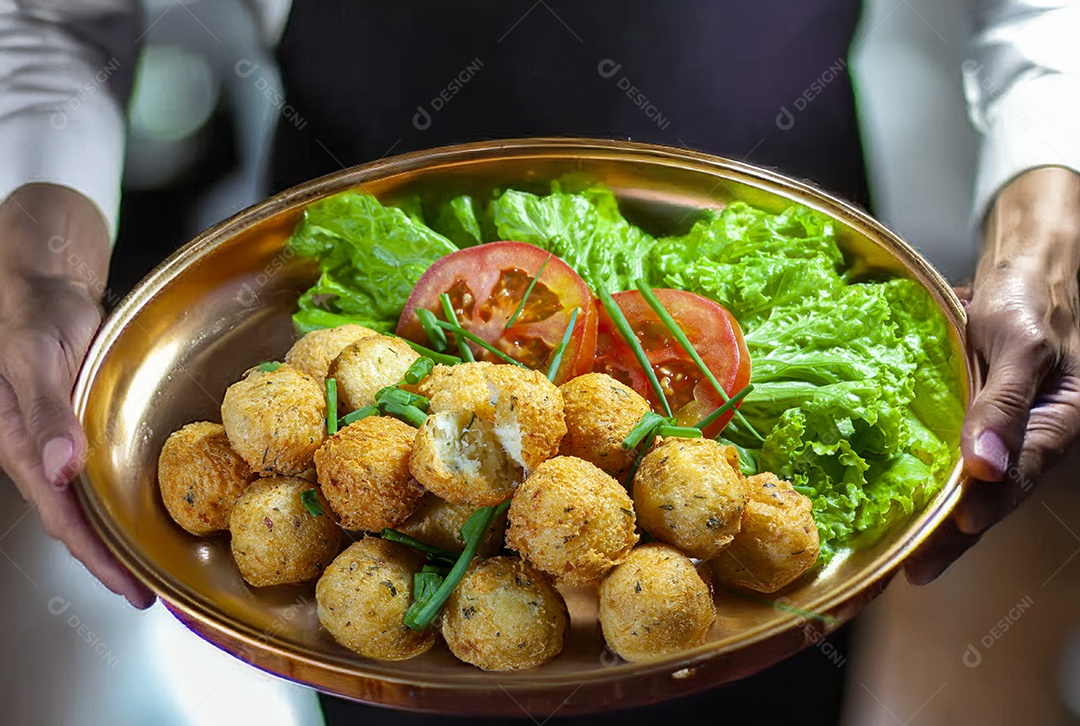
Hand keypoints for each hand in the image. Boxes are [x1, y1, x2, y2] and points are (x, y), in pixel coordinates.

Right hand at [0, 183, 152, 606]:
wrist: (45, 286)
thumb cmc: (32, 316)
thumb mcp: (34, 357)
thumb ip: (45, 412)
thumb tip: (60, 468)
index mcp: (24, 447)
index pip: (62, 519)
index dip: (97, 557)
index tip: (131, 588)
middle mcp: (44, 454)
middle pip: (79, 523)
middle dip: (112, 561)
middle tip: (152, 591)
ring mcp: (65, 444)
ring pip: (92, 503)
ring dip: (119, 536)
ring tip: (154, 564)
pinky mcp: (85, 429)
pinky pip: (103, 475)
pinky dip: (124, 498)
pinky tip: (147, 509)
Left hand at [906, 167, 1079, 583]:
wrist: (1026, 267)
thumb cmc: (1030, 300)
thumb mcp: (1023, 345)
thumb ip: (1006, 405)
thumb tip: (984, 468)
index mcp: (1052, 430)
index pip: (1007, 489)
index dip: (970, 523)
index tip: (932, 554)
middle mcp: (1024, 438)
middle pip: (984, 497)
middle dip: (945, 536)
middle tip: (905, 570)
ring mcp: (997, 428)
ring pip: (963, 480)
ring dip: (931, 511)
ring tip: (890, 546)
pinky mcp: (970, 412)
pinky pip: (948, 450)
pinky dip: (923, 471)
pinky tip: (888, 489)